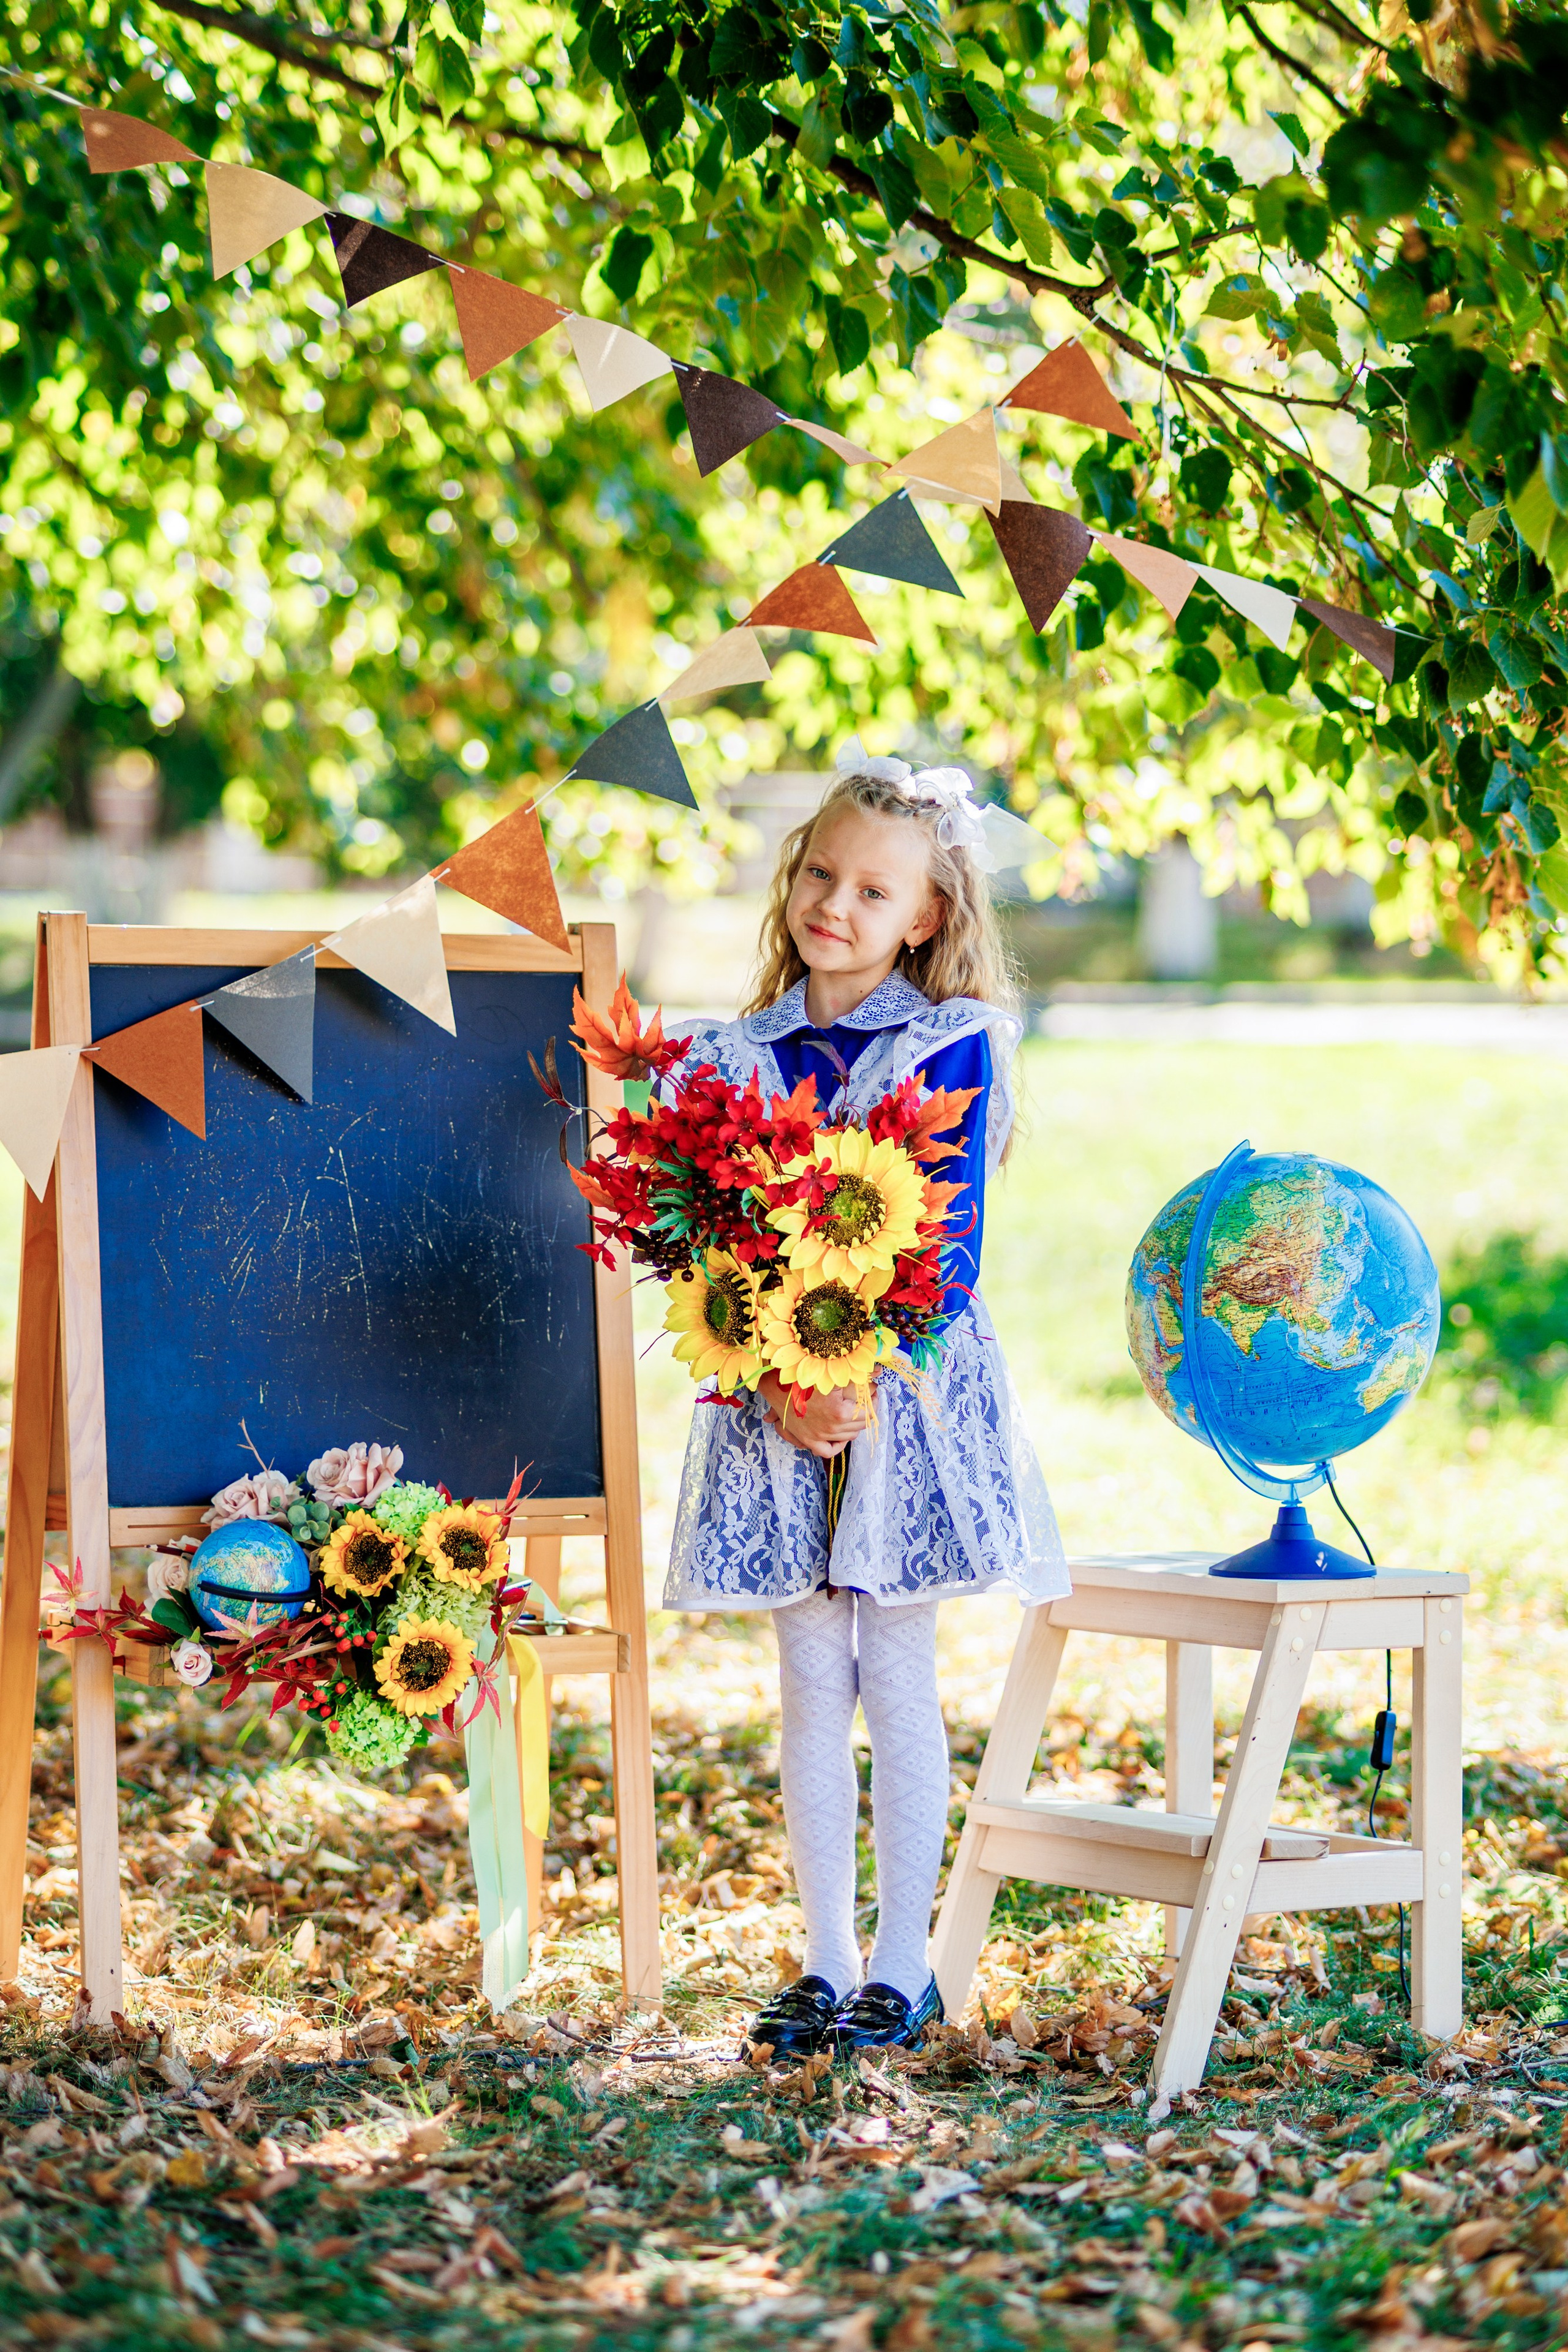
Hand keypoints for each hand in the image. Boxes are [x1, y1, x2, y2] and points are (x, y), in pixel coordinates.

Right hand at [756, 1370, 871, 1458]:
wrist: (776, 1383)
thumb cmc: (806, 1375)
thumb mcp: (835, 1373)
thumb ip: (859, 1374)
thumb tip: (881, 1373)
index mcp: (841, 1412)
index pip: (869, 1413)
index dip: (873, 1401)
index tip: (872, 1392)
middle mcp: (831, 1428)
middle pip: (860, 1426)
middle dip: (866, 1413)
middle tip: (865, 1400)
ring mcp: (818, 1436)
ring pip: (848, 1437)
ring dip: (854, 1426)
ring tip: (853, 1413)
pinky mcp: (807, 1439)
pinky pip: (827, 1451)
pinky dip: (837, 1445)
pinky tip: (840, 1436)